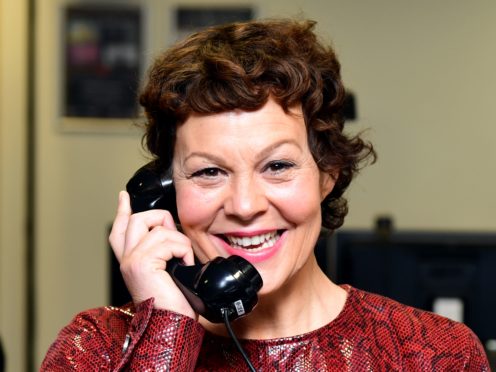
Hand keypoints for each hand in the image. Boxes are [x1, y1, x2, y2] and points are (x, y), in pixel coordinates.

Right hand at [109, 191, 196, 318]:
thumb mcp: (167, 272)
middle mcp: (126, 260)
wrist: (173, 325)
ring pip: (157, 227)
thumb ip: (161, 252)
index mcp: (130, 262)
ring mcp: (131, 260)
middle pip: (137, 219)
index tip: (123, 196)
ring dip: (179, 241)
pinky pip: (168, 240)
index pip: (120, 230)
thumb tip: (171, 231)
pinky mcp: (141, 263)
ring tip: (183, 259)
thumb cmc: (175, 303)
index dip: (122, 210)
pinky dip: (183, 249)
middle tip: (175, 236)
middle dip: (161, 219)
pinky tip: (184, 264)